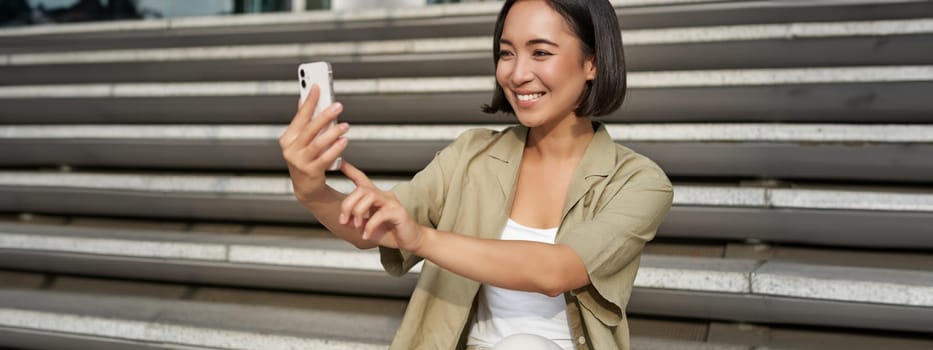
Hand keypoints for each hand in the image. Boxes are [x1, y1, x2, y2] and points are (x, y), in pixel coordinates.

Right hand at [280, 84, 348, 203]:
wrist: (306, 187)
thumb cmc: (306, 159)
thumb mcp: (301, 140)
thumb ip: (303, 122)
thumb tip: (303, 99)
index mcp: (288, 138)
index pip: (300, 116)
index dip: (309, 101)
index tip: (318, 87)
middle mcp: (291, 149)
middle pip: (309, 129)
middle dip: (324, 115)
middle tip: (338, 106)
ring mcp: (299, 162)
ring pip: (318, 143)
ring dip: (333, 133)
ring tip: (345, 126)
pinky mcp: (310, 172)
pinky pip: (325, 158)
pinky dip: (336, 148)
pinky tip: (344, 141)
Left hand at [339, 161, 425, 251]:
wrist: (410, 240)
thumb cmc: (390, 232)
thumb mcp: (367, 226)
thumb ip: (355, 220)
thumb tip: (344, 220)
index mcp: (375, 197)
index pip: (361, 179)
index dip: (350, 170)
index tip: (339, 163)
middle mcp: (384, 196)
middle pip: (361, 189)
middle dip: (348, 205)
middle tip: (344, 221)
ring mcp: (392, 202)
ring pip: (369, 197)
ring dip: (358, 212)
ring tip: (356, 226)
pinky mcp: (398, 212)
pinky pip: (380, 214)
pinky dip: (370, 226)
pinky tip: (366, 234)